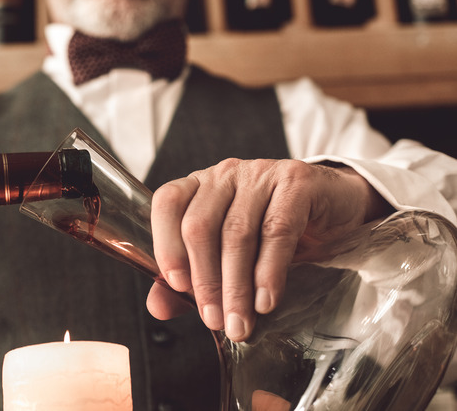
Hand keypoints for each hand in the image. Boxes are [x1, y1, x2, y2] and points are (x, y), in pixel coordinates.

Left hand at [147, 158, 390, 341]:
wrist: (337, 211)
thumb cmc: (278, 233)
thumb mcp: (231, 256)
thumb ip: (191, 281)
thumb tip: (157, 307)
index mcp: (200, 187)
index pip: (168, 204)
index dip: (166, 244)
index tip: (177, 287)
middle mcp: (224, 175)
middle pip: (200, 226)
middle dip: (205, 281)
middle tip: (215, 321)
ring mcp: (260, 174)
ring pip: (237, 233)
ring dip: (236, 286)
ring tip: (240, 322)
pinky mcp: (296, 181)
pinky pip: (277, 230)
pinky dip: (269, 272)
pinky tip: (266, 300)